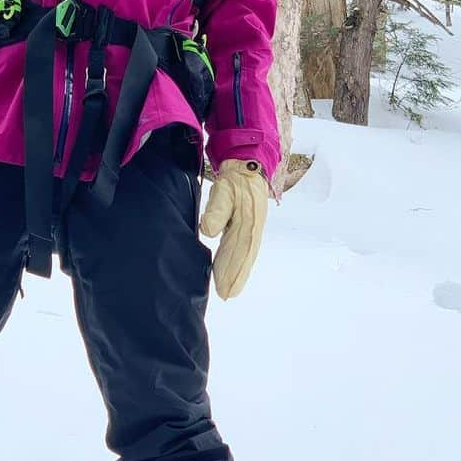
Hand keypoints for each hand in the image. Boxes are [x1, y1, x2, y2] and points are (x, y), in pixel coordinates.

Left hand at [200, 159, 267, 299]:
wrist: (248, 165)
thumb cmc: (235, 178)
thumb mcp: (224, 188)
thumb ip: (217, 209)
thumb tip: (209, 230)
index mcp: (248, 220)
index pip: (238, 249)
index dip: (231, 268)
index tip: (224, 286)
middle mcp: (252, 228)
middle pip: (243, 255)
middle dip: (235, 276)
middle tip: (226, 295)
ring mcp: (252, 228)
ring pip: (245, 254)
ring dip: (238, 273)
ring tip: (230, 291)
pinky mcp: (248, 226)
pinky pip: (244, 248)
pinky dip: (240, 263)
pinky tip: (234, 272)